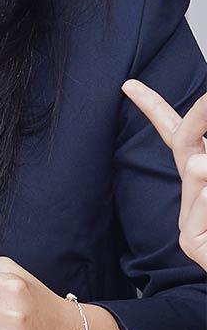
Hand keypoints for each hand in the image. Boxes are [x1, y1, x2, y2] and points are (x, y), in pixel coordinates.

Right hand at [123, 80, 206, 269]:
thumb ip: (205, 173)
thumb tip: (195, 163)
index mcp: (201, 183)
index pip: (176, 138)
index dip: (154, 109)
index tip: (130, 86)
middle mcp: (192, 199)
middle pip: (186, 146)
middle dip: (198, 118)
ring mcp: (188, 225)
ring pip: (199, 175)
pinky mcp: (189, 244)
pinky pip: (204, 203)